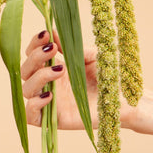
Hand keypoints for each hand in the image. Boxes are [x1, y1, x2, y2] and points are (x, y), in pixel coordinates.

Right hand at [21, 30, 152, 138]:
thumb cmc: (111, 76)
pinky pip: (31, 116)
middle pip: (25, 70)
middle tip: (53, 49)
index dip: (34, 44)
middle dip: (35, 57)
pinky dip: (34, 104)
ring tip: (61, 70)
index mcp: (56, 68)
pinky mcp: (56, 120)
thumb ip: (71, 47)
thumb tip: (53, 32)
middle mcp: (50, 84)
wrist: (127, 99)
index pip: (32, 55)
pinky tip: (50, 95)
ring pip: (26, 90)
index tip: (46, 34)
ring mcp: (51, 102)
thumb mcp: (92, 57)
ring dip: (38, 76)